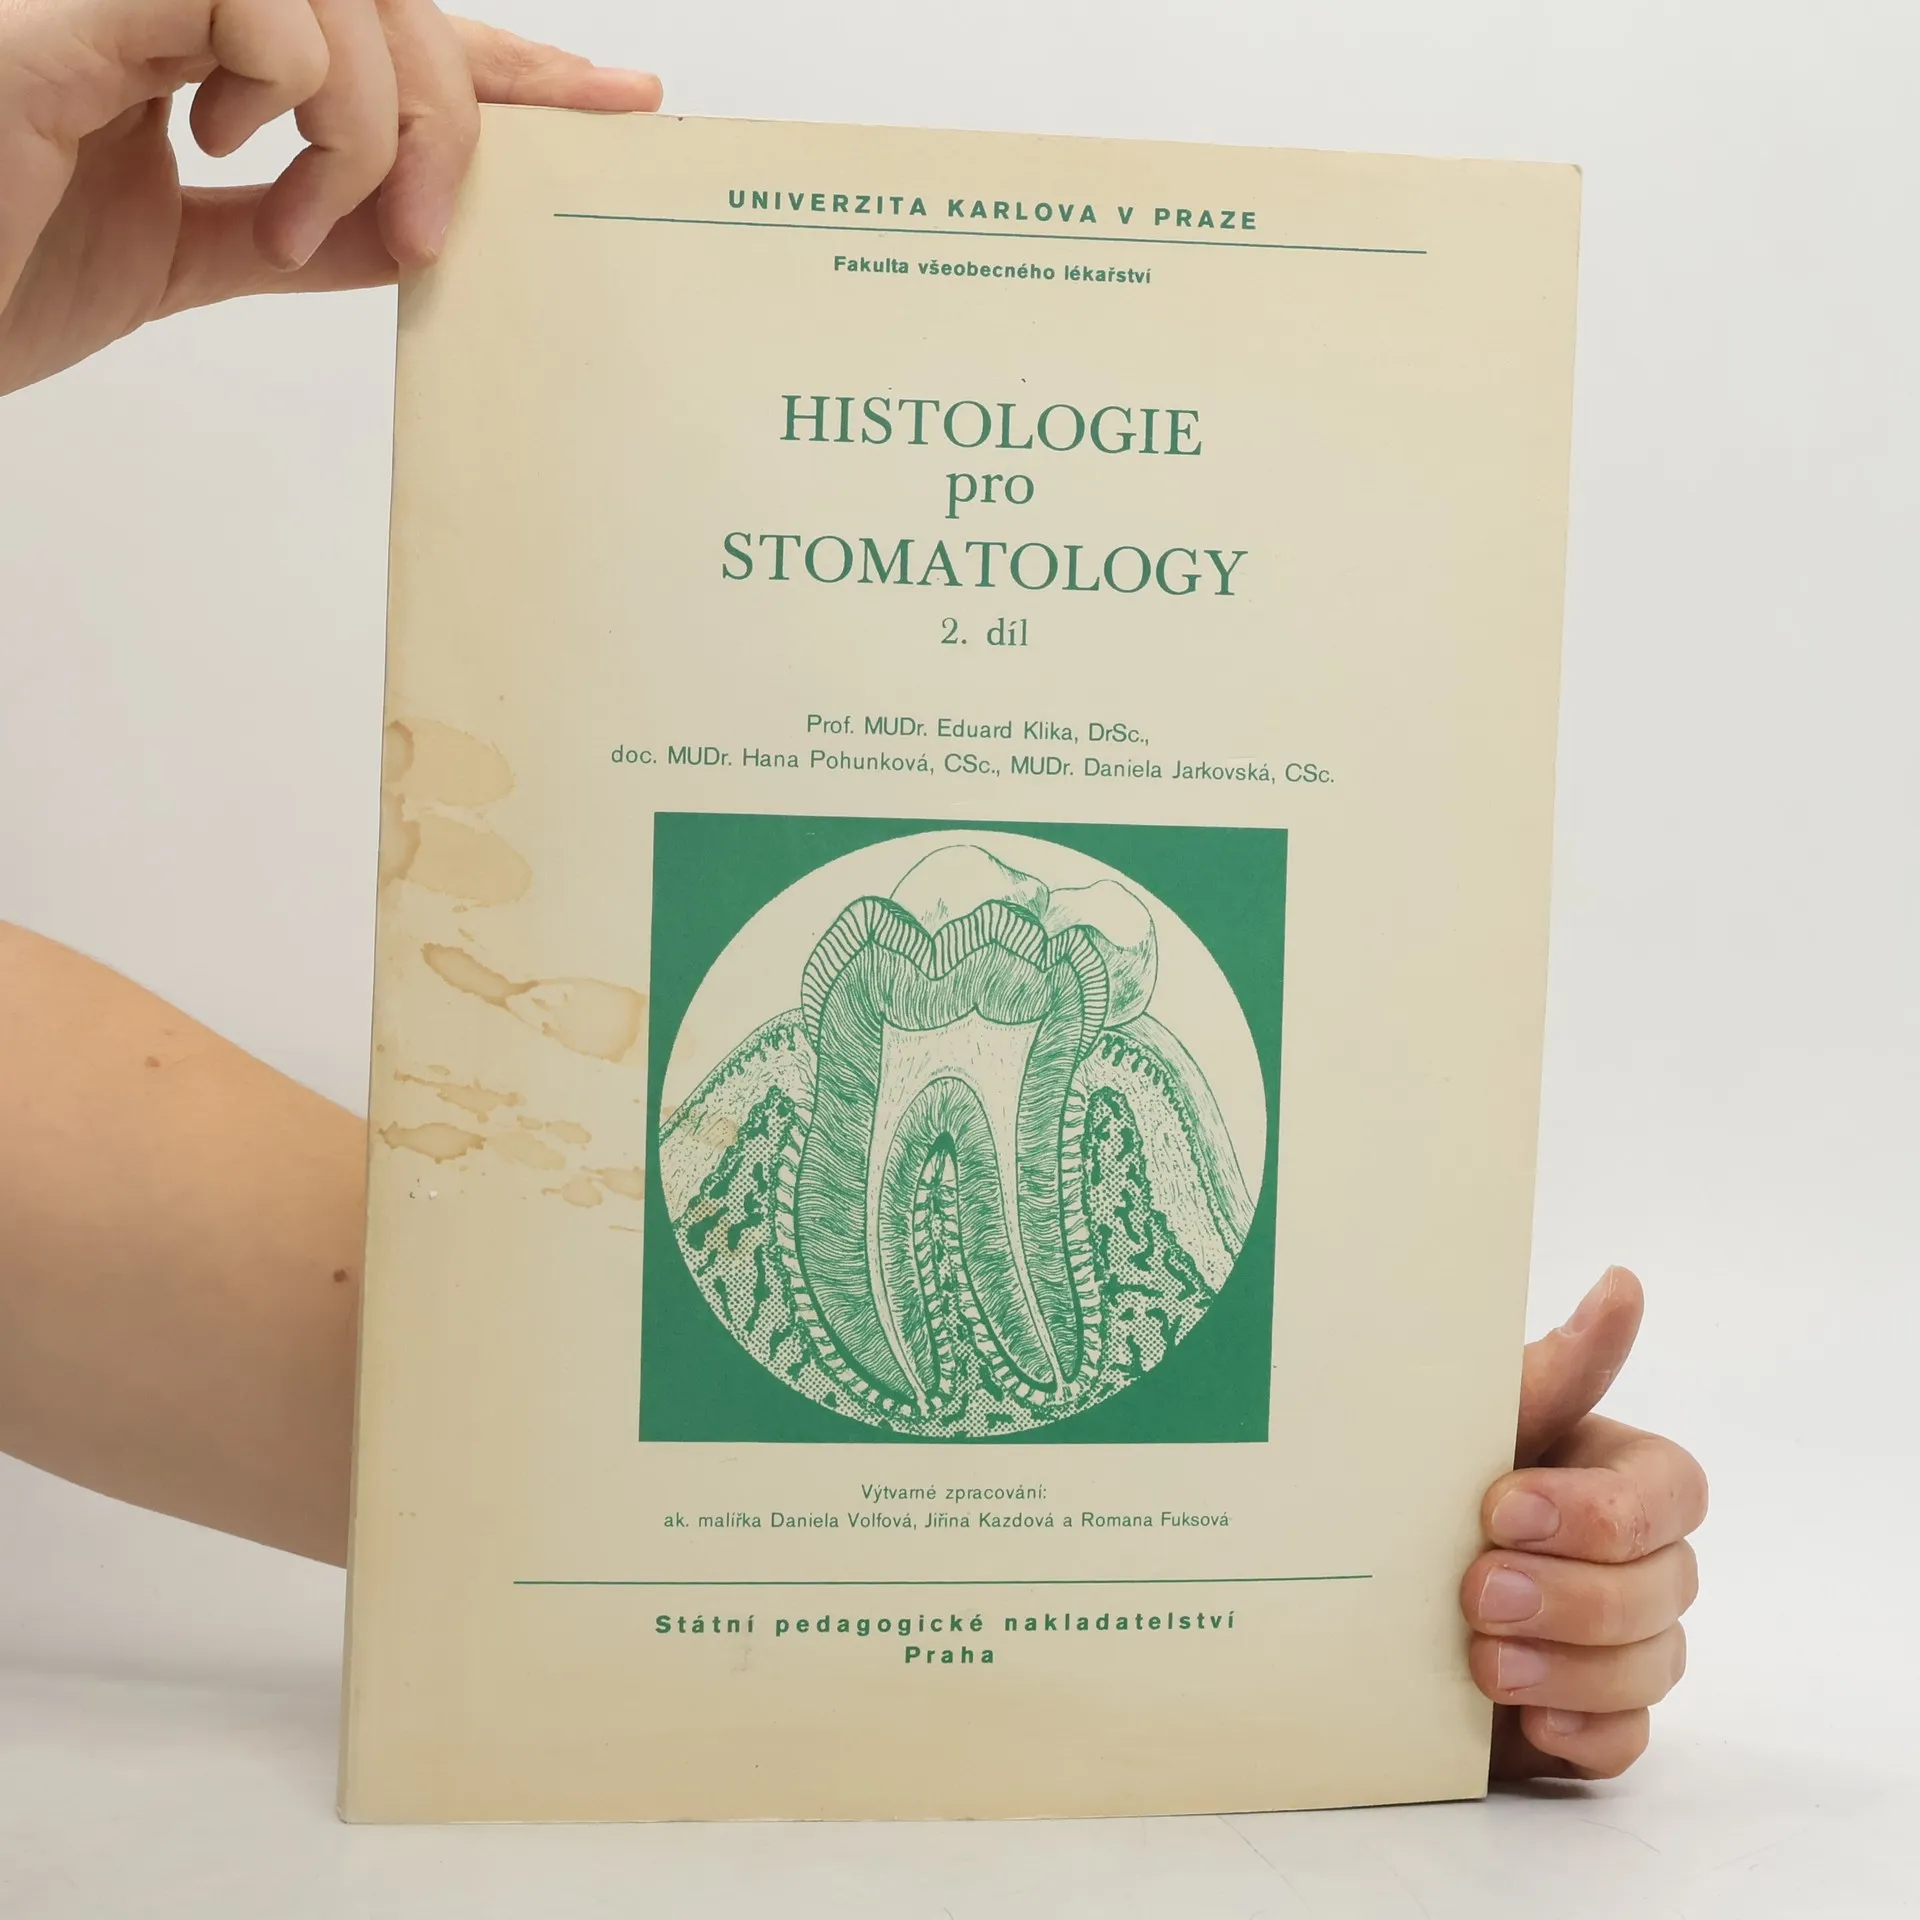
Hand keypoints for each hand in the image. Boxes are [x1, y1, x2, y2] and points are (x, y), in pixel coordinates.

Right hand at [0, 1, 660, 394]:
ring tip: (296, 217)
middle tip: (426, 233)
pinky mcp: (70, 2)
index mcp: (195, 42)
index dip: (512, 64)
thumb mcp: (184, 260)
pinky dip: (293, 90)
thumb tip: (423, 235)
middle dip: (449, 113)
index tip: (623, 102)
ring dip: (365, 121)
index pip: (386, 30)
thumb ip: (303, 232)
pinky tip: (227, 154)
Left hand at [1464, 1267, 1707, 1780]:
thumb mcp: (1470, 1422)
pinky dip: (1582, 1731)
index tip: (1499, 1507)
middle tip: (1475, 1591)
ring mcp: (1621, 1641)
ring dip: (1568, 1665)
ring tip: (1481, 1659)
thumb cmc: (1425, 1475)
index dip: (1596, 1510)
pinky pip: (1626, 1741)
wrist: (1352, 1574)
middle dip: (1571, 1594)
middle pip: (1665, 1586)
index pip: (1670, 1491)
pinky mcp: (1590, 1714)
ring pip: (1652, 1665)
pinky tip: (1530, 1719)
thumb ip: (1550, 1377)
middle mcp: (1635, 1557)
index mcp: (1616, 1472)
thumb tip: (1623, 1286)